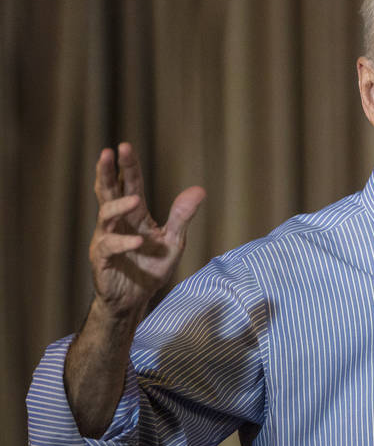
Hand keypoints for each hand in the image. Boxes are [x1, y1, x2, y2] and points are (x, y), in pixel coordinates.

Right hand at [89, 142, 204, 318]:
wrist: (137, 299)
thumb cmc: (152, 267)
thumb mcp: (174, 240)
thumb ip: (182, 216)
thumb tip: (199, 189)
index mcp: (134, 214)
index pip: (130, 184)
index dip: (127, 166)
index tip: (124, 146)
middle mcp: (117, 222)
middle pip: (108, 191)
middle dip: (107, 172)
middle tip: (108, 152)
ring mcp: (107, 239)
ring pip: (105, 215)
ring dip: (119, 206)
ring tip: (136, 200)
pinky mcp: (102, 259)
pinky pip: (109, 246)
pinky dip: (123, 242)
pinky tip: (138, 241)